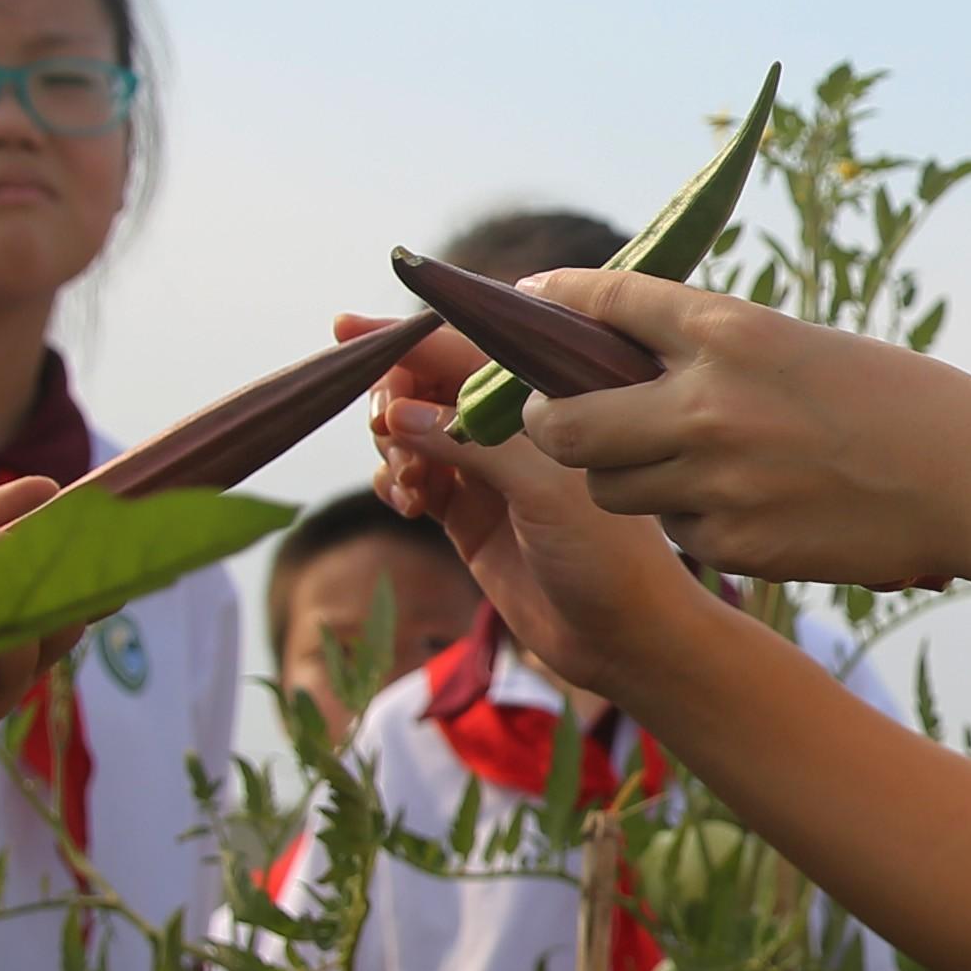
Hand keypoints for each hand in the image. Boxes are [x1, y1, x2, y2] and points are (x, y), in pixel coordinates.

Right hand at [370, 359, 731, 717]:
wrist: (622, 639)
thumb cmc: (609, 557)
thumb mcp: (546, 489)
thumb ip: (473, 444)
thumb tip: (399, 413)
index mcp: (545, 398)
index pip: (464, 348)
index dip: (404, 339)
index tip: (348, 332)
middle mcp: (512, 426)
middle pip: (426, 384)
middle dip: (393, 399)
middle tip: (388, 431)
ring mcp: (487, 470)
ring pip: (411, 432)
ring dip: (393, 447)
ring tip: (409, 485)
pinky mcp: (467, 514)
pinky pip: (411, 478)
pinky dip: (393, 482)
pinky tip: (406, 503)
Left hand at [496, 268, 970, 589]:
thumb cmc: (894, 400)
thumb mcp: (799, 346)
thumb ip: (711, 349)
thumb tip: (621, 356)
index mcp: (731, 330)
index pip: (606, 302)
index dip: (556, 302)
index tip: (532, 304)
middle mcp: (709, 402)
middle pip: (564, 421)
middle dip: (545, 423)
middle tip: (553, 422)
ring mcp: (718, 480)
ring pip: (609, 487)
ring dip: (623, 476)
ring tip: (676, 465)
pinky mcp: (735, 543)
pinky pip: (674, 531)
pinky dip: (690, 518)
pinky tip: (744, 504)